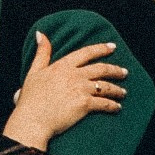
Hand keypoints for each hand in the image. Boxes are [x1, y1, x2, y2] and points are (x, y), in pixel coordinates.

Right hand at [2, 34, 126, 152]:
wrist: (32, 120)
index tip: (112, 47)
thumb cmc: (30, 99)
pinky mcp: (85, 104)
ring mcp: (81, 89)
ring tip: (123, 92)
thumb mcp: (34, 71)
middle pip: (101, 69)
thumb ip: (41, 52)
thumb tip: (40, 34)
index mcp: (63, 65)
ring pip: (105, 86)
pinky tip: (117, 107)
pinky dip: (113, 105)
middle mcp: (74, 75)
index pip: (86, 52)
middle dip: (115, 70)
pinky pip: (104, 103)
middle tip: (124, 72)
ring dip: (117, 89)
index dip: (101, 48)